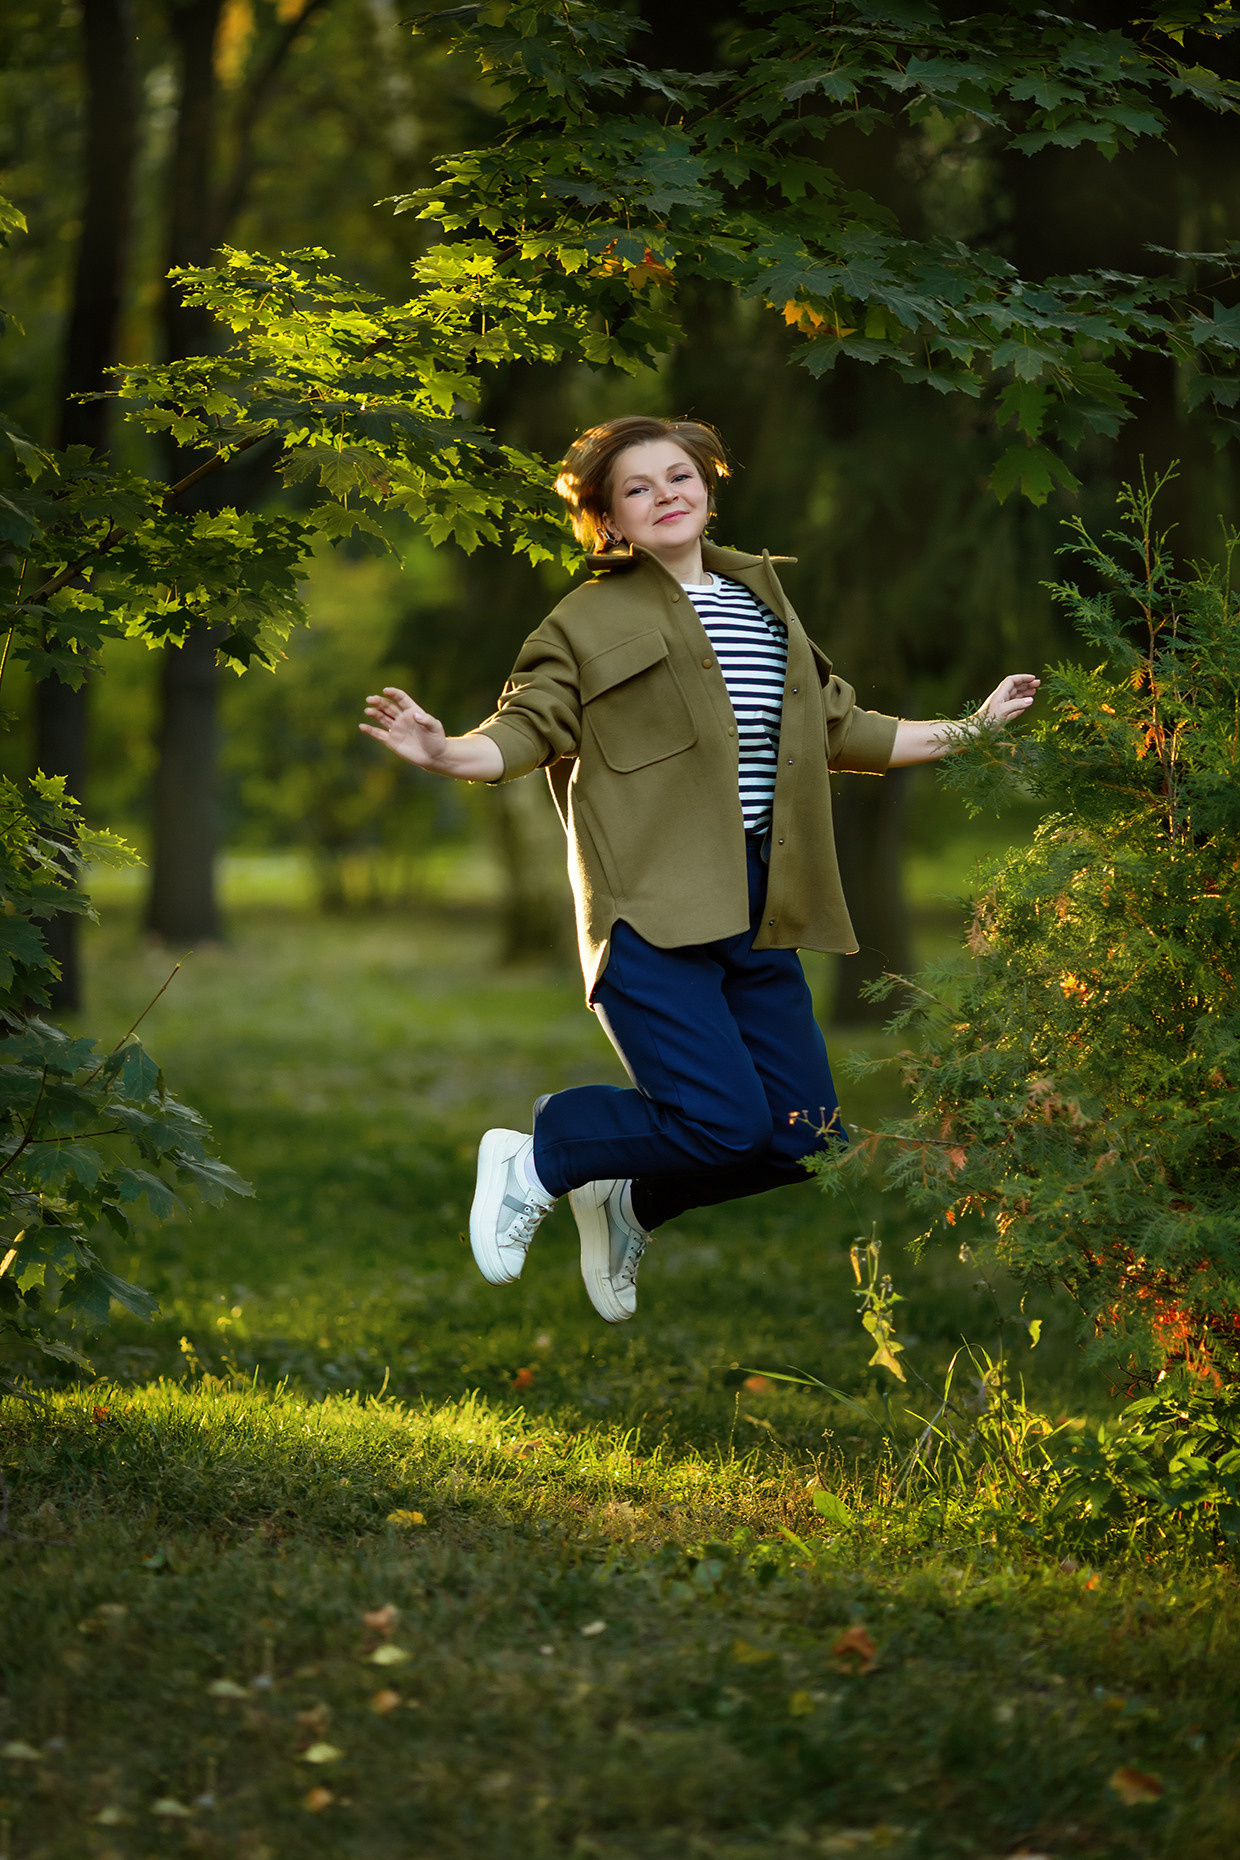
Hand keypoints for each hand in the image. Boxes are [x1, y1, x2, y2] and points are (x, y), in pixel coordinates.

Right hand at [359, 687, 504, 780]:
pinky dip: (370, 730)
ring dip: (374, 713)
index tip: (385, 690)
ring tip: (368, 710)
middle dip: (379, 702)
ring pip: (381, 717)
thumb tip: (416, 715)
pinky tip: (362, 726)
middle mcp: (402, 718)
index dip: (393, 693)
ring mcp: (396, 729)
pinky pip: (378, 733)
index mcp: (412, 711)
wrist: (434, 756)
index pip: (401, 698)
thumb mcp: (435, 728)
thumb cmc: (437, 739)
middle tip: (370, 699)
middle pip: (388, 706)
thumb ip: (426, 720)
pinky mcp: (391, 740)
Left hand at [976, 673, 1039, 727]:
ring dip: (1025, 694)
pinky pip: (1013, 709)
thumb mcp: (1003, 711)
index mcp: (999, 694)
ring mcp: (1001, 708)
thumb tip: (1031, 700)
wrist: (974, 732)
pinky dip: (1021, 706)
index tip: (1033, 678)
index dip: (1022, 678)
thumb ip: (1017, 704)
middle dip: (1026, 684)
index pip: (1012, 681)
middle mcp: (1000, 699)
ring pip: (1015, 698)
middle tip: (1038, 684)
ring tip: (1034, 693)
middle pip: (1014, 688)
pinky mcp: (1001, 717)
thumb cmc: (986, 721)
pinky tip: (1026, 706)